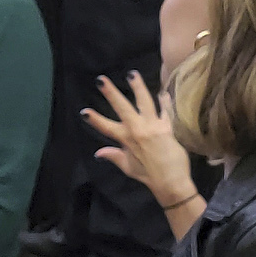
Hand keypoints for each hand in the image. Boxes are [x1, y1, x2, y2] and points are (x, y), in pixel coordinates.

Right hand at [84, 70, 196, 210]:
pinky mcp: (168, 127)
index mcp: (126, 140)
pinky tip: (163, 92)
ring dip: (138, 87)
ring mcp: (153, 126)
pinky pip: (166, 109)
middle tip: (101, 80)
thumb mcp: (128, 167)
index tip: (83, 112)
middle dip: (111, 93)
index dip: (94, 119)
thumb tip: (98, 152)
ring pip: (144, 102)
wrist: (172, 182)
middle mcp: (138, 130)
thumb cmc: (149, 175)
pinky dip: (165, 100)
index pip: (106, 127)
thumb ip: (114, 156)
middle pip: (122, 108)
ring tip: (132, 74)